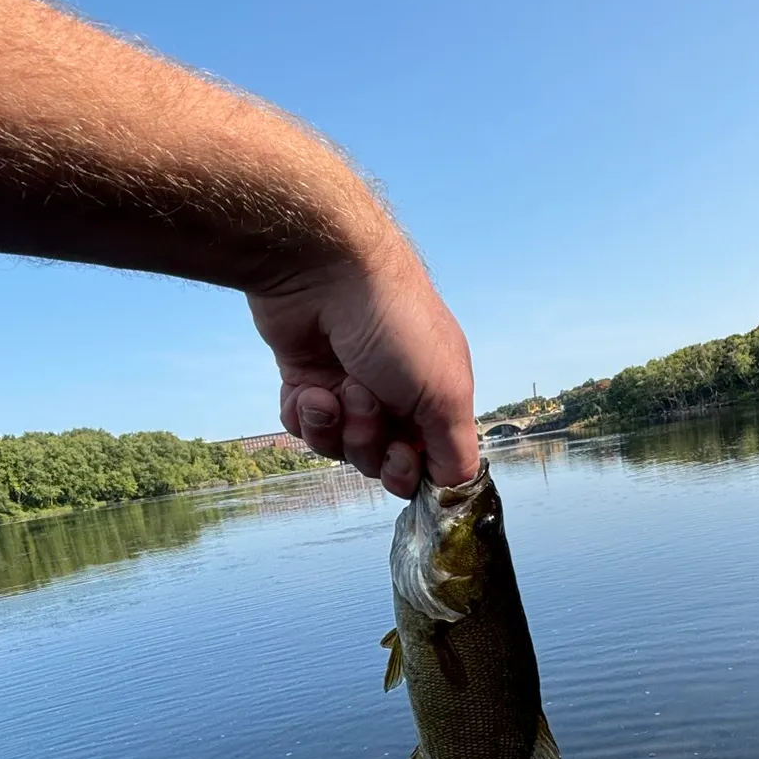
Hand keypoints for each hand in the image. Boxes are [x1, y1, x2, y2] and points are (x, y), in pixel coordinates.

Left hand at [246, 241, 479, 497]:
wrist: (324, 272)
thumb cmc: (396, 324)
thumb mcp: (446, 393)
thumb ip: (455, 449)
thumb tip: (454, 486)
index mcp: (436, 395)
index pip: (426, 462)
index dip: (409, 470)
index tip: (400, 454)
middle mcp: (394, 395)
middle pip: (378, 461)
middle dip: (368, 440)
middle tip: (364, 401)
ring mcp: (348, 388)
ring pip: (337, 448)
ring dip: (335, 426)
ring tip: (336, 388)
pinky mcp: (306, 381)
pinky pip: (303, 428)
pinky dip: (305, 415)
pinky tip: (308, 388)